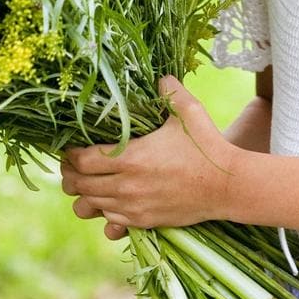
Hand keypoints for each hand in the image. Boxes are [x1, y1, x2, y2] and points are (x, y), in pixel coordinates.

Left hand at [60, 76, 237, 239]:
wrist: (228, 186)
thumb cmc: (207, 146)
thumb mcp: (188, 112)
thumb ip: (170, 91)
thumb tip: (161, 76)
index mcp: (130, 157)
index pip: (82, 161)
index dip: (70, 155)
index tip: (70, 148)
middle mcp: (126, 186)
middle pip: (79, 185)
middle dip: (71, 175)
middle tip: (72, 166)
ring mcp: (133, 207)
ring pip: (90, 206)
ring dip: (84, 195)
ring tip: (87, 184)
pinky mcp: (144, 222)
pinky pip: (110, 222)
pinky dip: (104, 212)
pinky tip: (110, 200)